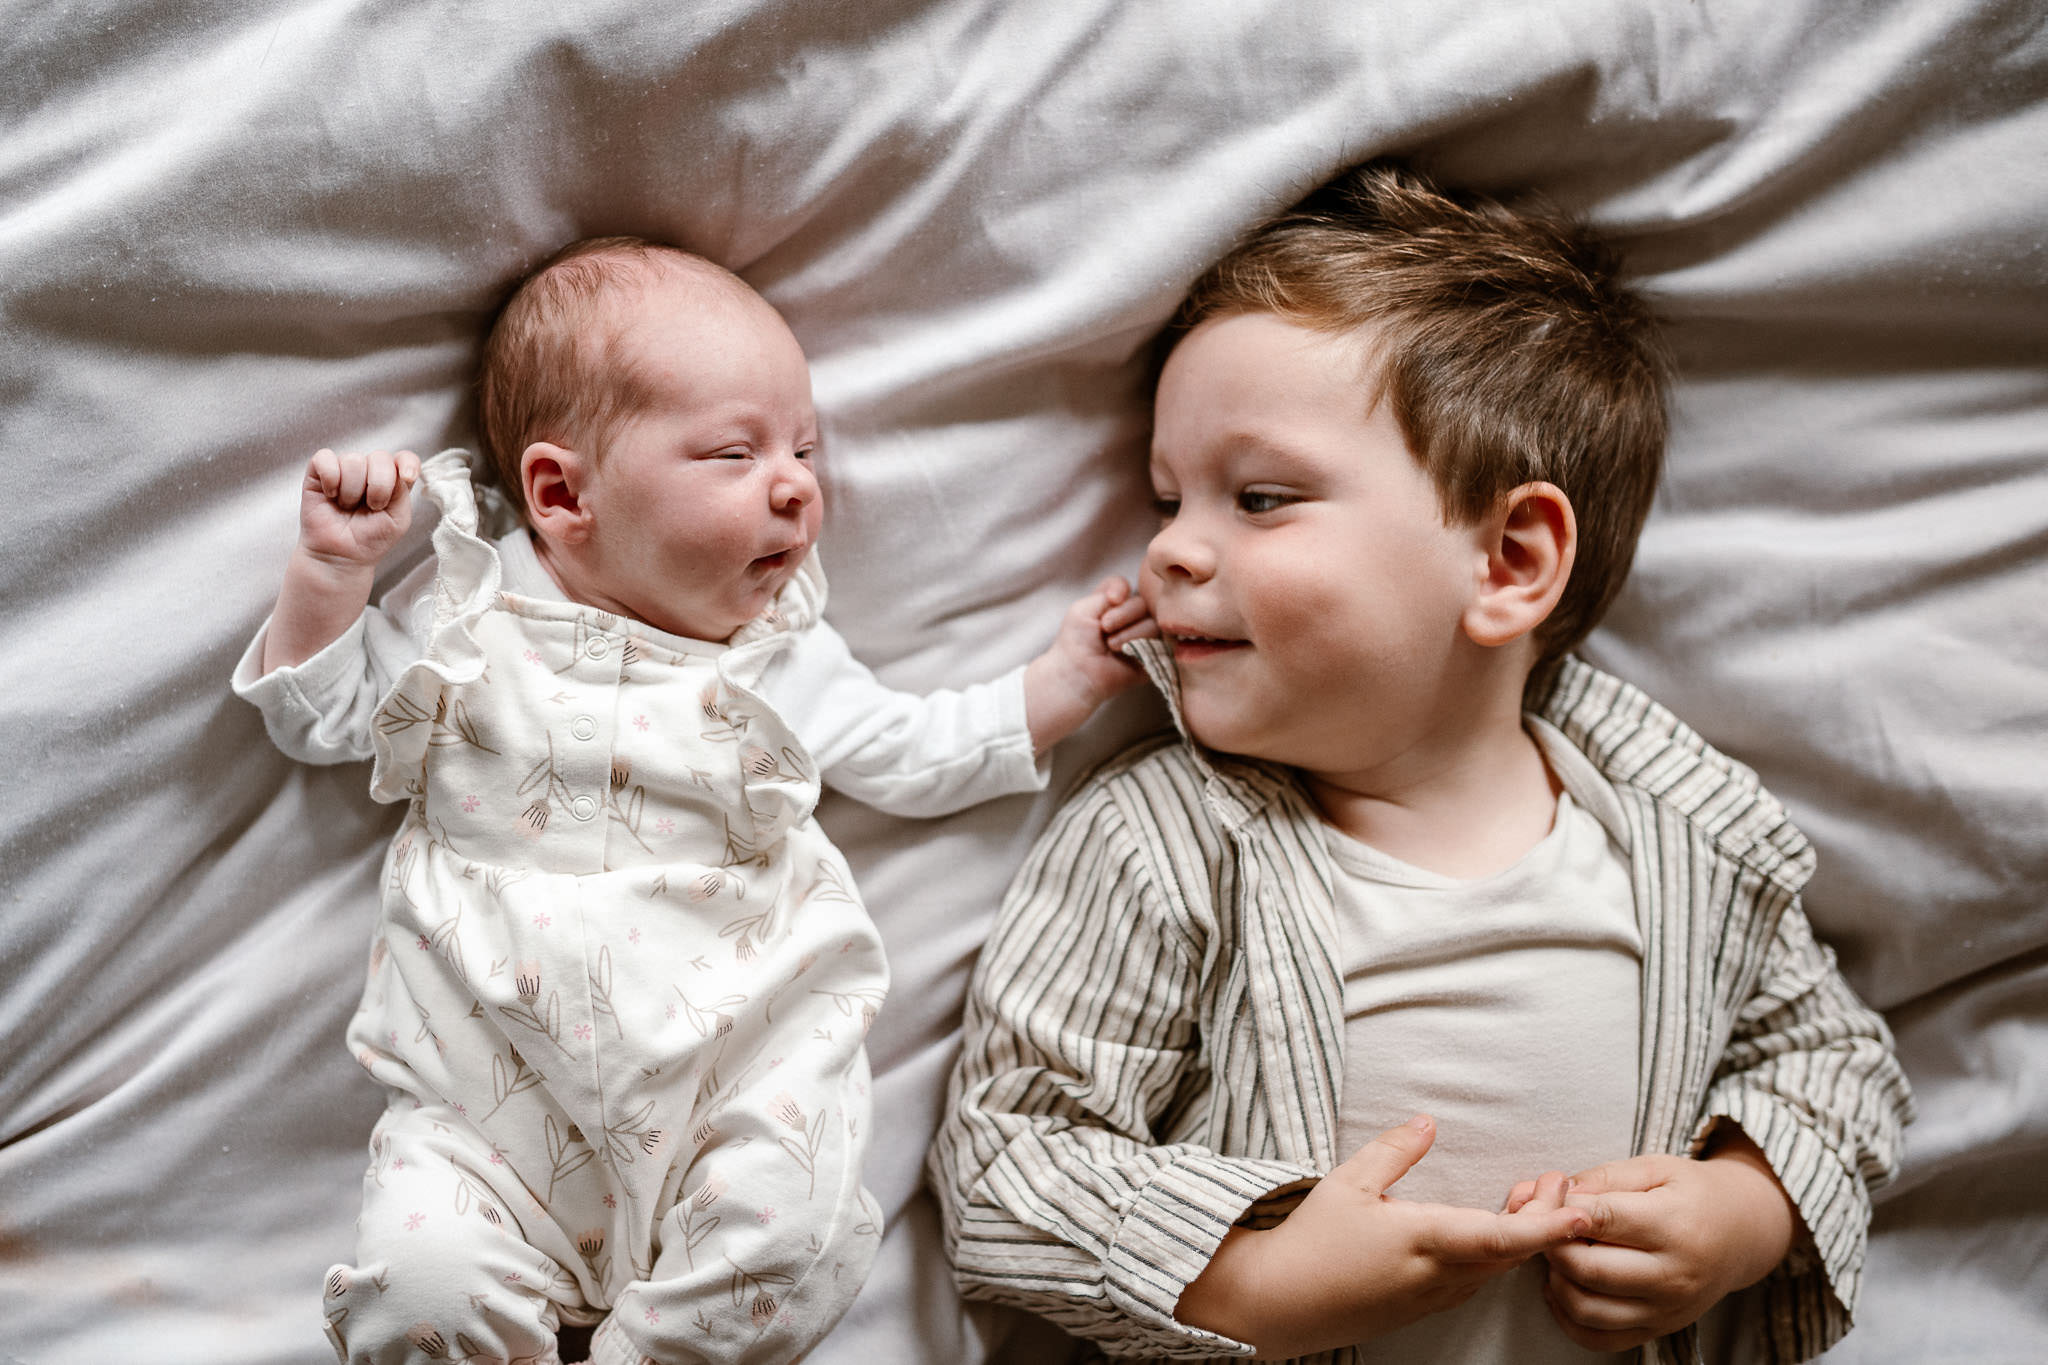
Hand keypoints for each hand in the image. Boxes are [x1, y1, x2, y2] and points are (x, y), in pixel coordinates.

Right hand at [298, 447, 420, 568]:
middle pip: (380, 457)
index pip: (405, 457)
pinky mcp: (319, 472)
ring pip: (353, 460)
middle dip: (378, 487)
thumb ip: (402, 493)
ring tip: (347, 506)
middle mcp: (370, 471)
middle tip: (371, 507)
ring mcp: (344, 469)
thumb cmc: (370, 539)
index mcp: (393, 480)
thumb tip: (398, 471)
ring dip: (352, 490)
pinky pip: (325, 458)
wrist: (341, 556)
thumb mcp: (398, 520)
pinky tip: (331, 495)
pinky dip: (330, 478)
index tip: (407, 478)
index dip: (408, 462)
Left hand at [1022, 575, 1156, 752]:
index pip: (1125, 584)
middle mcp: (1131, 618)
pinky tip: (1126, 653)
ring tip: (1111, 646)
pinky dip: (1141, 644)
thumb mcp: (1085, 607)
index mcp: (1113, 605)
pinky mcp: (1154, 654)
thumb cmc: (1077, 641)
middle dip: (1123, 614)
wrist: (1078, 672)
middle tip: (1104, 628)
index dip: (1119, 589)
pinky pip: (1161, 641)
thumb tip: (1129, 592)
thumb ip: (1109, 589)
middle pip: (1143, 602)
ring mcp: (1145, 636)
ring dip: (1130, 633)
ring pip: (1154, 621)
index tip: (1110, 599)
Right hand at [1176, 1116, 1589, 1358]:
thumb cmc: (1309, 1242)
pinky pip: (1475, 1280)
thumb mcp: (1346, 1184)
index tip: (1582, 1210)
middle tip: (1559, 1180)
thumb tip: (1428, 1121)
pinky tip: (1493, 1231)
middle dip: (1546, 1219)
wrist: (1278, 1304)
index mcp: (1424, 1241)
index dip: (1548, 1225)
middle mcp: (1437, 1275)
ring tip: (1532, 1197)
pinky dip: (1496, 1255)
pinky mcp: (1422, 1306)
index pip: (1502, 1236)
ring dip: (1522, 1237)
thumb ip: (1393, 1151)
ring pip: (1496, 1268)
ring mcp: (1432, 1296)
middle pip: (1511, 1252)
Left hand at [1506, 1130, 1799, 1350]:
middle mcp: (1673, 1276)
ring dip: (1556, 1280)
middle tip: (1548, 1225)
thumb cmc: (1692, 1193)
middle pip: (1588, 1269)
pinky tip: (1564, 1286)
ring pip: (1587, 1309)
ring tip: (1558, 1254)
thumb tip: (1560, 1194)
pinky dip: (1568, 1317)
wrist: (1743, 1234)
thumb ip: (1605, 1177)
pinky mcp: (1658, 1330)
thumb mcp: (1655, 1168)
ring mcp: (1667, 1310)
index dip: (1564, 1207)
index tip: (1551, 1196)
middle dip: (1553, 1244)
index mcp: (1675, 1227)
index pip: (1602, 1220)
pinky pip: (1600, 1339)